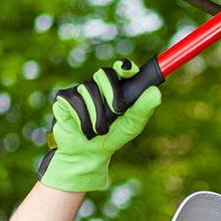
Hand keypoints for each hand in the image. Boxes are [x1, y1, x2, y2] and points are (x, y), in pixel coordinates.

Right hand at [37, 59, 161, 191]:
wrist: (88, 153)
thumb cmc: (112, 137)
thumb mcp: (132, 126)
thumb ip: (143, 110)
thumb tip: (156, 92)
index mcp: (117, 88)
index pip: (121, 68)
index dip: (125, 66)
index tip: (127, 71)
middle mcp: (98, 85)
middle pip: (104, 73)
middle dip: (113, 92)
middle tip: (118, 111)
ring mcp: (80, 90)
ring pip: (89, 89)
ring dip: (98, 114)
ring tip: (100, 130)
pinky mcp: (64, 98)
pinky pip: (73, 100)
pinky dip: (82, 118)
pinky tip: (85, 129)